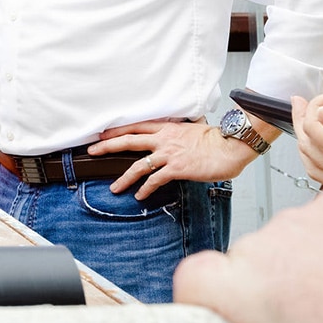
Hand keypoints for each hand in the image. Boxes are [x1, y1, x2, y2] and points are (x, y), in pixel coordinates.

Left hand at [88, 119, 257, 199]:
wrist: (230, 146)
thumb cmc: (216, 140)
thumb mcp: (191, 130)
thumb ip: (177, 134)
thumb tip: (173, 138)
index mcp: (166, 129)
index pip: (135, 127)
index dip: (117, 131)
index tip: (102, 135)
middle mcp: (164, 139)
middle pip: (128, 140)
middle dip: (107, 146)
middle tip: (92, 151)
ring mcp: (169, 154)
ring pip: (138, 164)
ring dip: (124, 178)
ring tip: (114, 188)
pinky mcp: (176, 168)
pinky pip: (155, 180)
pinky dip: (145, 188)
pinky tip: (140, 195)